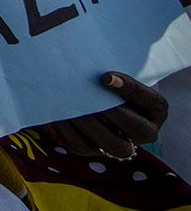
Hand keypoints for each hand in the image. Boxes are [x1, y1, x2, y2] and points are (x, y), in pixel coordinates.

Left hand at [29, 73, 166, 162]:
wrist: (84, 88)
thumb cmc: (102, 73)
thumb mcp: (113, 68)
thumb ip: (109, 67)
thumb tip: (89, 61)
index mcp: (155, 109)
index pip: (153, 102)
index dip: (131, 90)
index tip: (105, 76)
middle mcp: (144, 131)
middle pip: (139, 131)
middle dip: (114, 114)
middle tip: (89, 96)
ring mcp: (120, 144)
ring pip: (114, 146)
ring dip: (91, 126)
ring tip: (71, 106)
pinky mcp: (93, 149)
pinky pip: (82, 146)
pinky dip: (67, 131)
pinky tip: (56, 115)